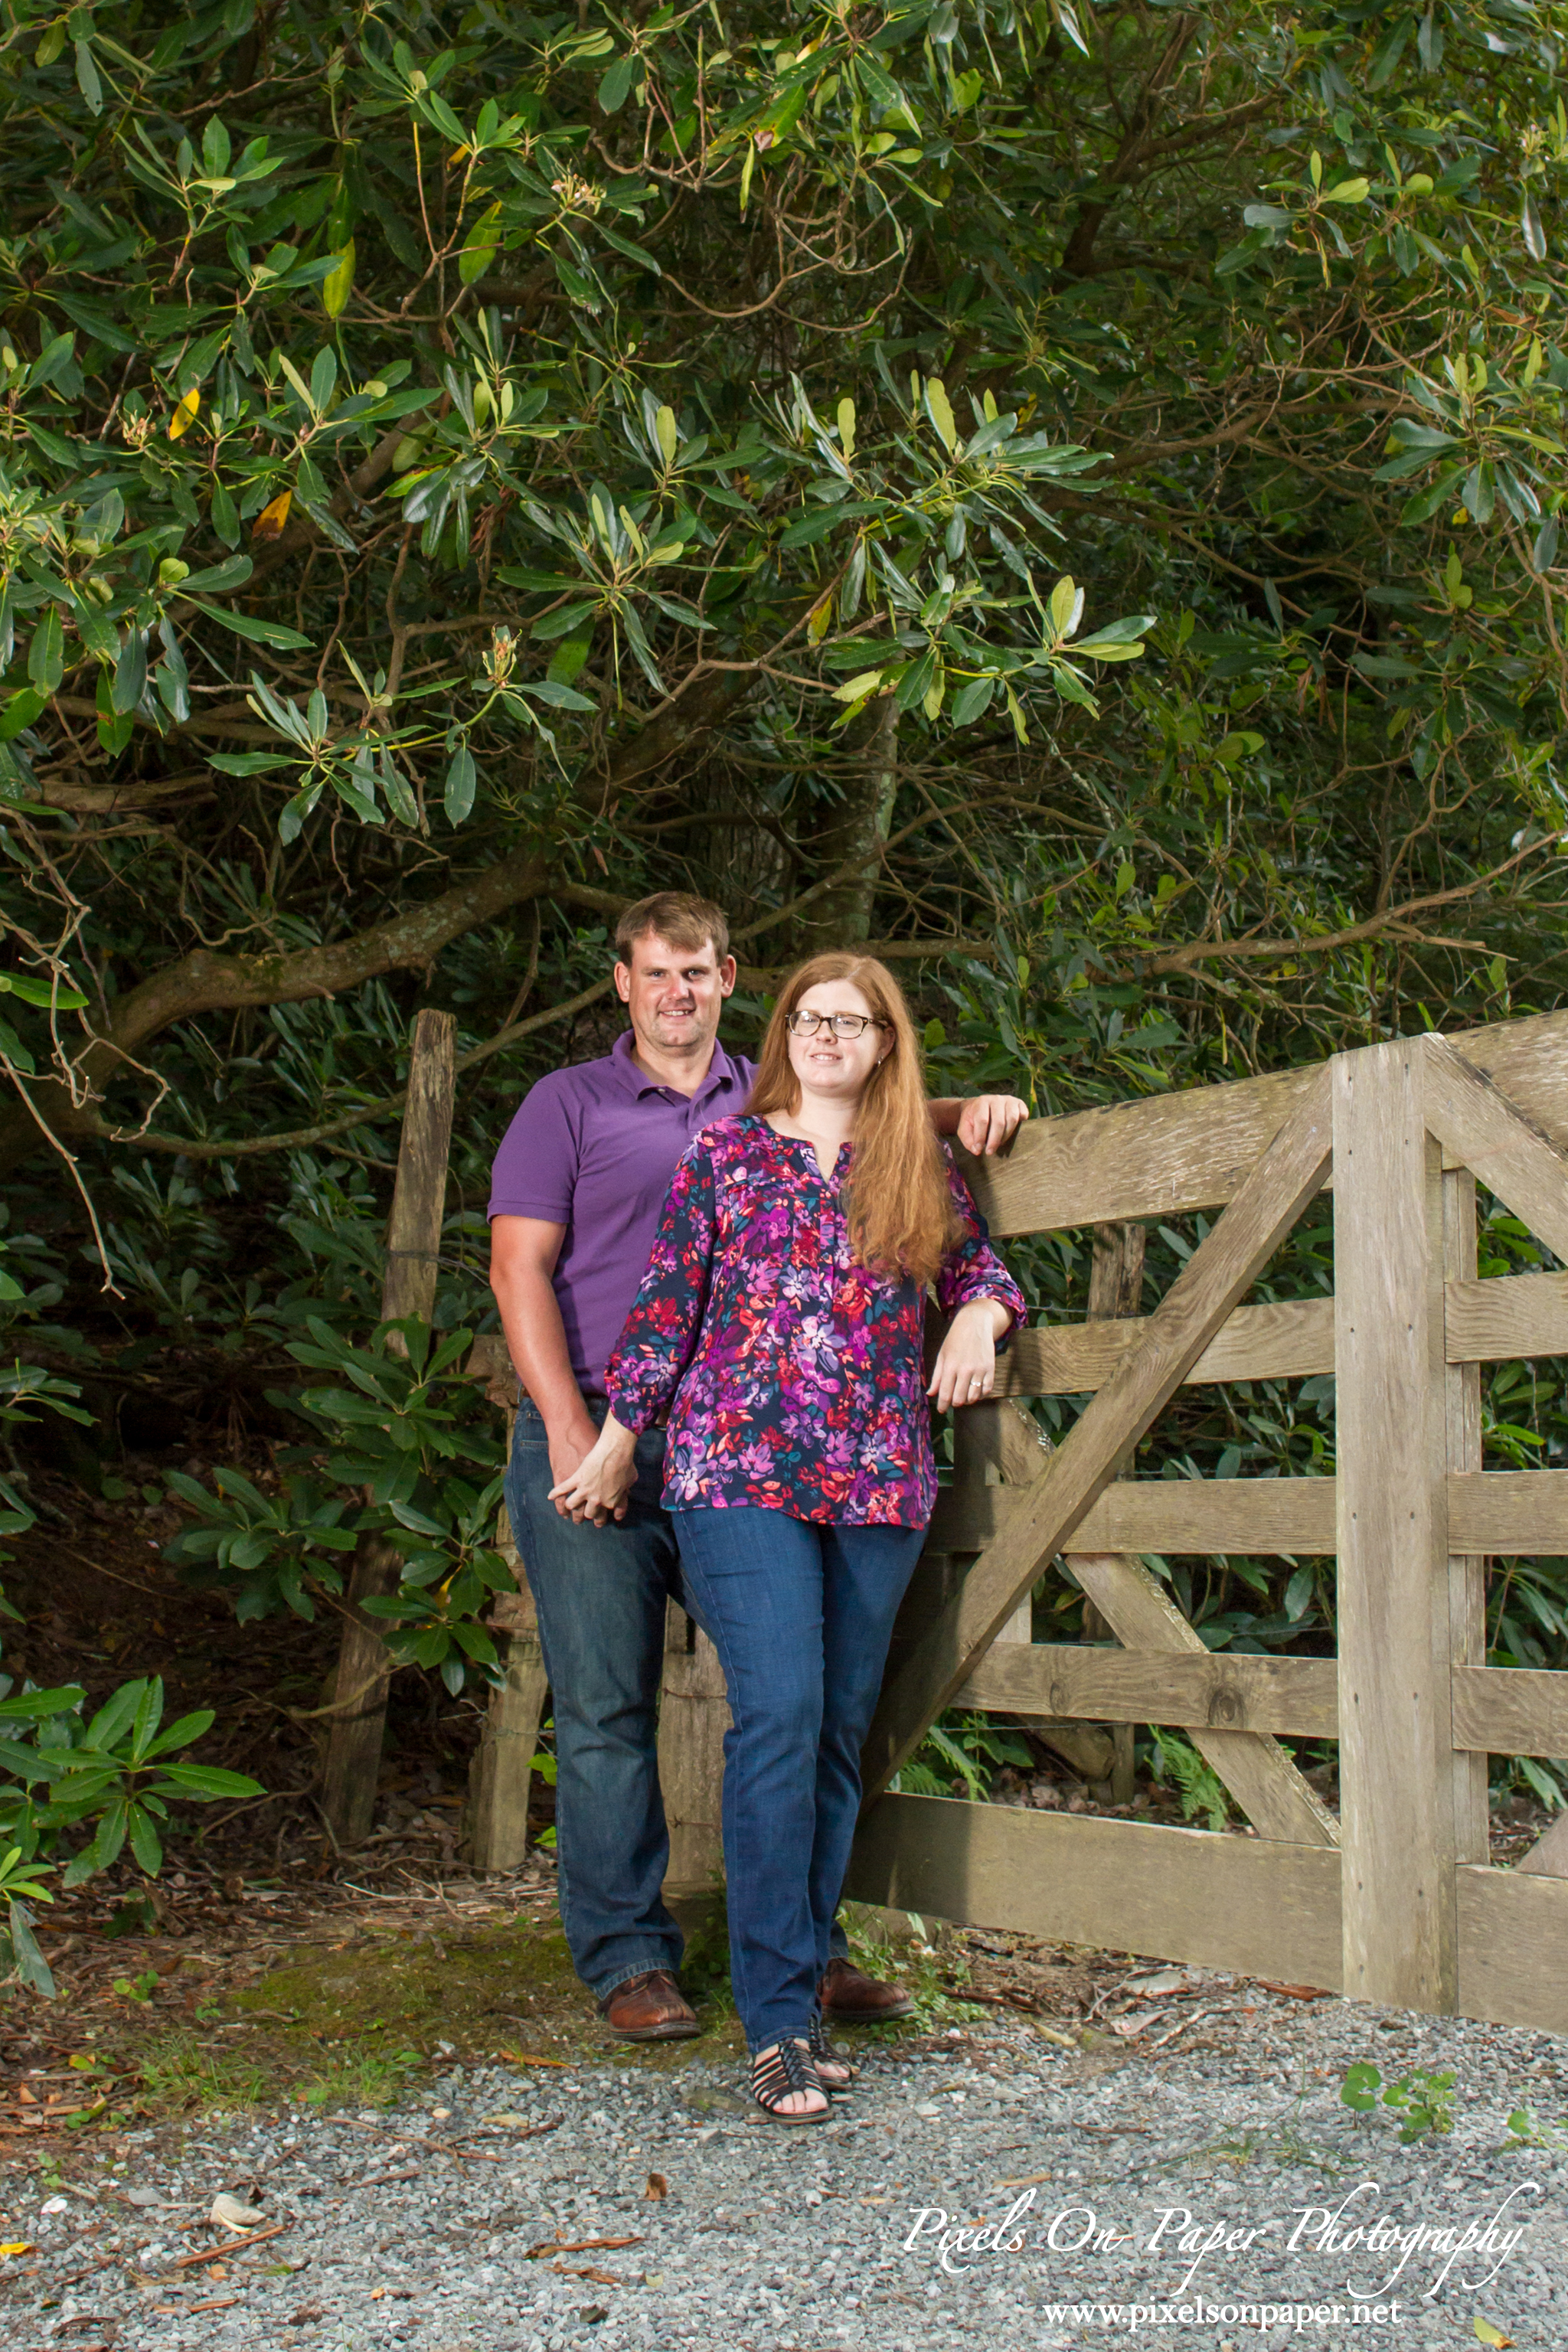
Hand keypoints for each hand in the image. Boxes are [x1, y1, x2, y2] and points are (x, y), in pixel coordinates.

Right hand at [548, 1415, 637, 1525]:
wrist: (615, 1450)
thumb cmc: (625, 1463)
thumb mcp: (630, 1480)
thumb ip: (626, 1491)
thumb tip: (628, 1494)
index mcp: (611, 1502)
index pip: (604, 1516)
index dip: (601, 1519)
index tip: (599, 1521)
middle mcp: (597, 1500)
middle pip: (588, 1514)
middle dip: (585, 1517)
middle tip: (582, 1519)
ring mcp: (585, 1490)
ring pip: (572, 1505)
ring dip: (570, 1508)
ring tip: (568, 1511)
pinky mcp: (576, 1479)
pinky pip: (562, 1489)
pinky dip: (555, 1493)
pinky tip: (550, 1496)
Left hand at [928, 1297, 1009, 1411]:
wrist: (975, 1324)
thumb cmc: (955, 1339)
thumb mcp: (942, 1355)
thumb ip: (937, 1376)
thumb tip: (931, 1394)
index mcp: (950, 1366)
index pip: (945, 1394)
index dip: (942, 1405)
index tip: (941, 1410)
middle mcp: (965, 1370)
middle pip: (959, 1399)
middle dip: (954, 1403)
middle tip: (953, 1400)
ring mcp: (979, 1370)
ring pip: (973, 1397)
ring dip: (967, 1400)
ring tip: (964, 1394)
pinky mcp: (990, 1368)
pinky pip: (986, 1390)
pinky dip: (980, 1394)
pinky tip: (975, 1390)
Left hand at [956, 1093, 1029, 1155]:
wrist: (980, 1105)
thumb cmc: (972, 1119)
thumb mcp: (964, 1128)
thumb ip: (968, 1140)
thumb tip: (977, 1150)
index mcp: (981, 1102)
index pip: (982, 1120)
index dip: (981, 1137)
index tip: (979, 1149)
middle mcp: (996, 1099)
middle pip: (999, 1122)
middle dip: (995, 1140)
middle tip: (990, 1152)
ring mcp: (1009, 1100)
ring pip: (1012, 1119)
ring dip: (1006, 1135)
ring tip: (999, 1144)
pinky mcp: (1019, 1103)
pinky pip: (1023, 1114)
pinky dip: (1020, 1124)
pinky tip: (1012, 1132)